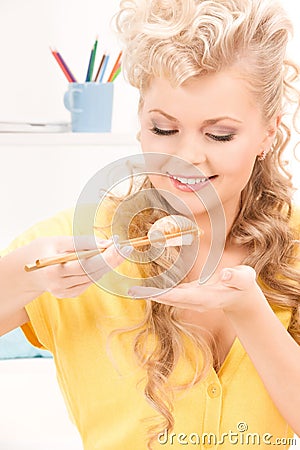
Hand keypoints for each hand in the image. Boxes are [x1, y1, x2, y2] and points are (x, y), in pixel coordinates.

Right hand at [22, 235, 131, 298]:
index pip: (85, 265)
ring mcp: (64, 292)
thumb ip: (82, 242)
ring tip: (117, 251)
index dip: (105, 257)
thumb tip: (106, 243)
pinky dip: (97, 271)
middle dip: (112, 260)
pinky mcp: (69, 295)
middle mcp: (59, 285)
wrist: (25, 271)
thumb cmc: (42, 250)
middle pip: (92, 273)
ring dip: (107, 265)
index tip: (119, 246)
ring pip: (93, 278)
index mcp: (54, 270)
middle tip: (126, 248)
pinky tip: (101, 262)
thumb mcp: (57, 240)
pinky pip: (88, 282)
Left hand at [128, 265, 265, 315]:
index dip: (168, 295)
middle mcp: (198, 301)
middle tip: (133, 292)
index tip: (152, 294)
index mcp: (208, 297)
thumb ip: (235, 277)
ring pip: (170, 298)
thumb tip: (224, 274)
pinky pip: (173, 294)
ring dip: (153, 295)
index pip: (184, 296)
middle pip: (172, 299)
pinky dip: (161, 292)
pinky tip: (149, 289)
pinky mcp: (192, 295)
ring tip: (135, 291)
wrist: (243, 297)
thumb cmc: (244, 285)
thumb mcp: (245, 278)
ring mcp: (194, 299)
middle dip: (153, 296)